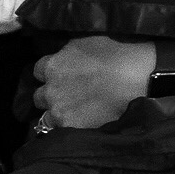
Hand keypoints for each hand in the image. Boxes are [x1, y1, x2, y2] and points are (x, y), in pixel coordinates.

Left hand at [32, 36, 156, 129]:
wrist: (136, 78)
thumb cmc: (114, 54)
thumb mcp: (83, 43)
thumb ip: (65, 54)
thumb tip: (61, 59)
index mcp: (52, 66)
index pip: (38, 71)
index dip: (51, 73)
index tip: (61, 75)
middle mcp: (51, 90)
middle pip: (40, 96)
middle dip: (51, 95)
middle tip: (67, 95)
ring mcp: (60, 111)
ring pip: (47, 117)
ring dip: (57, 113)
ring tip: (73, 113)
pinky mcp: (72, 128)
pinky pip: (62, 130)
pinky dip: (70, 126)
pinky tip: (82, 122)